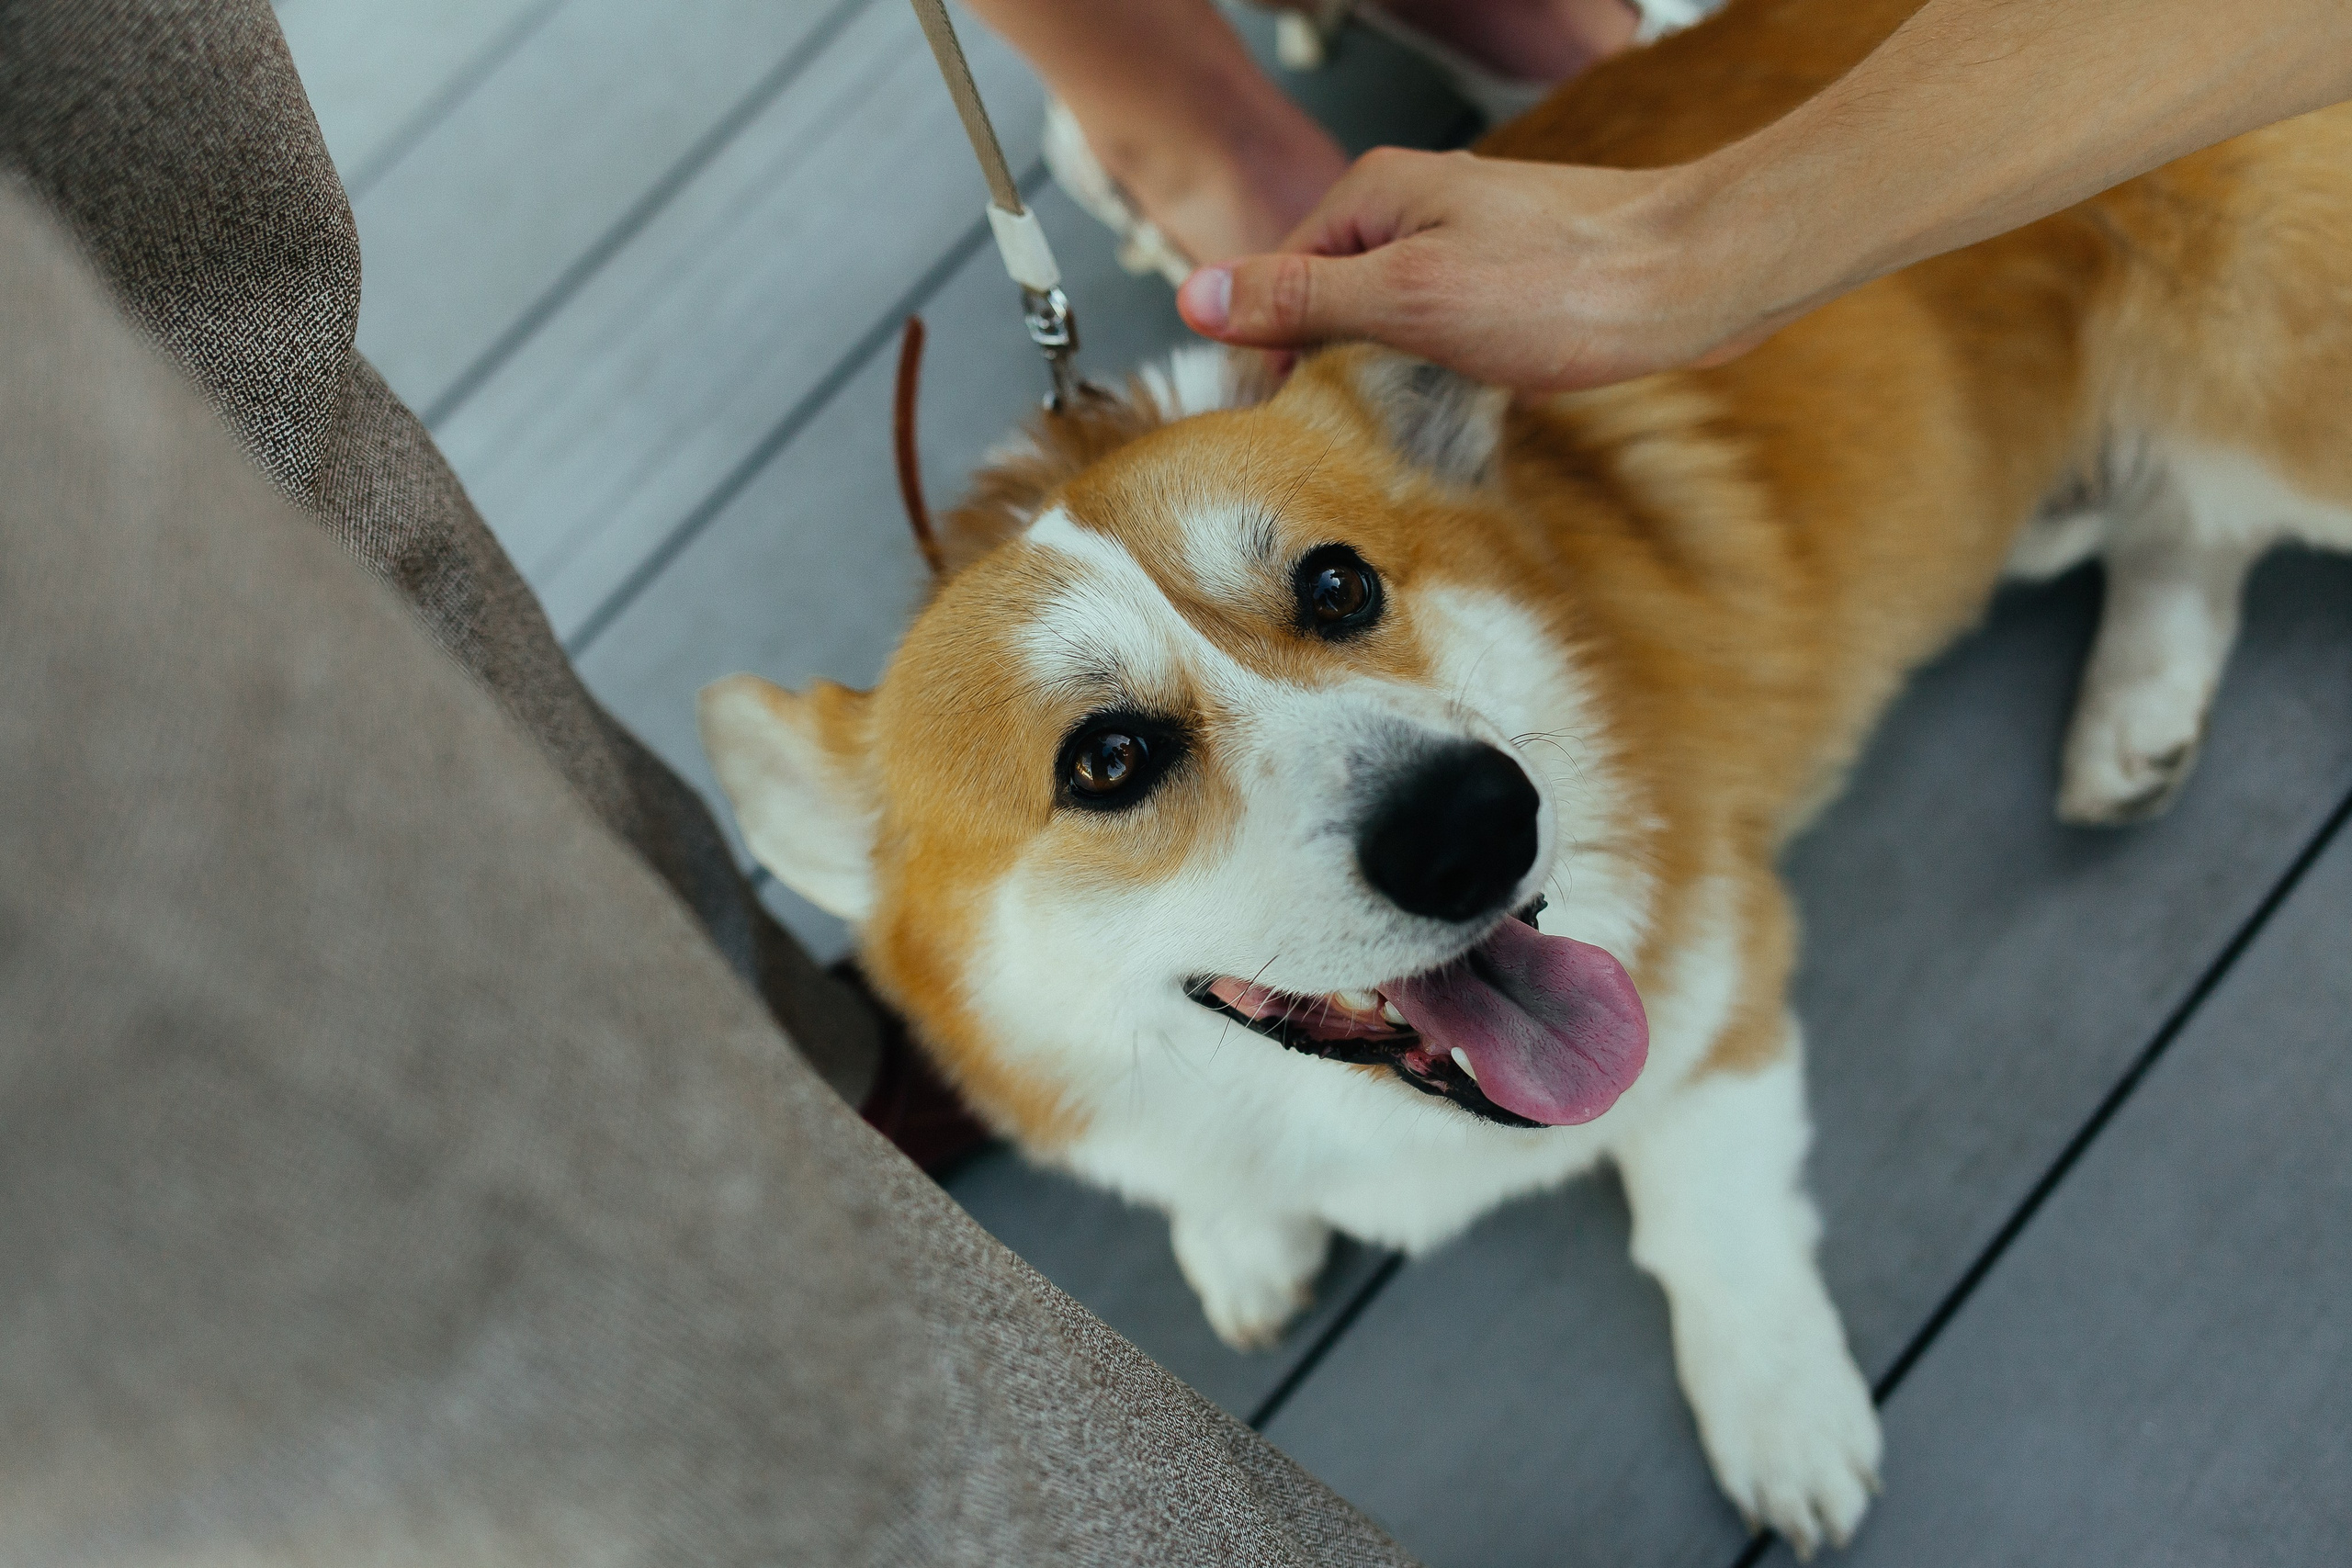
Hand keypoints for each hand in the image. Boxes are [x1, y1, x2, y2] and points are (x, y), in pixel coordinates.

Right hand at [1176, 147, 1791, 391]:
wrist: (1696, 279)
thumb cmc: (1569, 283)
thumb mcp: (1408, 300)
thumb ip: (1299, 300)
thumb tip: (1196, 297)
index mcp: (1376, 193)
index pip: (1278, 279)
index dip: (1268, 355)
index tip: (1269, 425)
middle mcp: (1415, 207)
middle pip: (1328, 298)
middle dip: (1323, 365)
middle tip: (1328, 440)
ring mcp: (1463, 241)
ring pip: (1384, 316)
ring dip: (1379, 372)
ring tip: (1388, 427)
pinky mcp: (1507, 280)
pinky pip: (1438, 327)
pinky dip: (1431, 369)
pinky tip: (1448, 403)